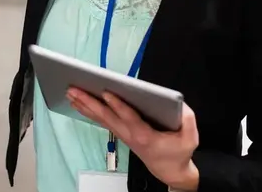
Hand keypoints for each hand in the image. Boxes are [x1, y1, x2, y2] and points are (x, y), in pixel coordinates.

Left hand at [67, 88, 199, 190]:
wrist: (170, 172)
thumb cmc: (178, 152)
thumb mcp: (190, 136)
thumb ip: (186, 118)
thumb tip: (177, 103)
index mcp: (146, 135)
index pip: (129, 118)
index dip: (118, 105)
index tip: (107, 92)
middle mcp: (130, 135)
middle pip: (107, 117)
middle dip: (90, 102)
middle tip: (74, 90)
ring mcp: (124, 135)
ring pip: (102, 119)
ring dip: (85, 106)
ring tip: (71, 93)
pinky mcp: (122, 134)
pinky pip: (103, 121)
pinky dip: (90, 112)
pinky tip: (80, 104)